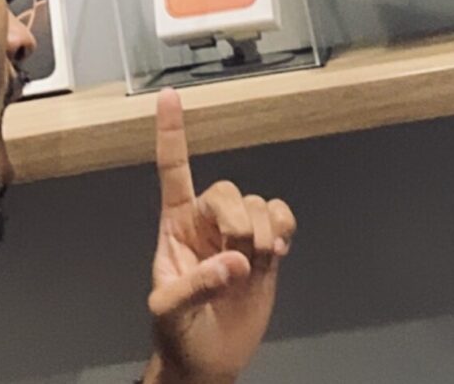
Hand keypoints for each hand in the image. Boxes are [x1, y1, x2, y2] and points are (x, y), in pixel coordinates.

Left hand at [143, 89, 295, 383]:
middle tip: (238, 258)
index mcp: (174, 226)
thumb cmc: (178, 333)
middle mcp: (206, 222)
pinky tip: (276, 252)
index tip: (169, 96)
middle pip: (229, 189)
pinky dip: (285, 229)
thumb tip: (232, 262)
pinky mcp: (265, 248)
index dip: (172, 133)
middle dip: (238, 221)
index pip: (173, 170)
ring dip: (264, 233)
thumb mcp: (169, 312)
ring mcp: (237, 234)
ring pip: (260, 203)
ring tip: (255, 266)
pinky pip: (283, 217)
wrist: (208, 359)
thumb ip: (195, 286)